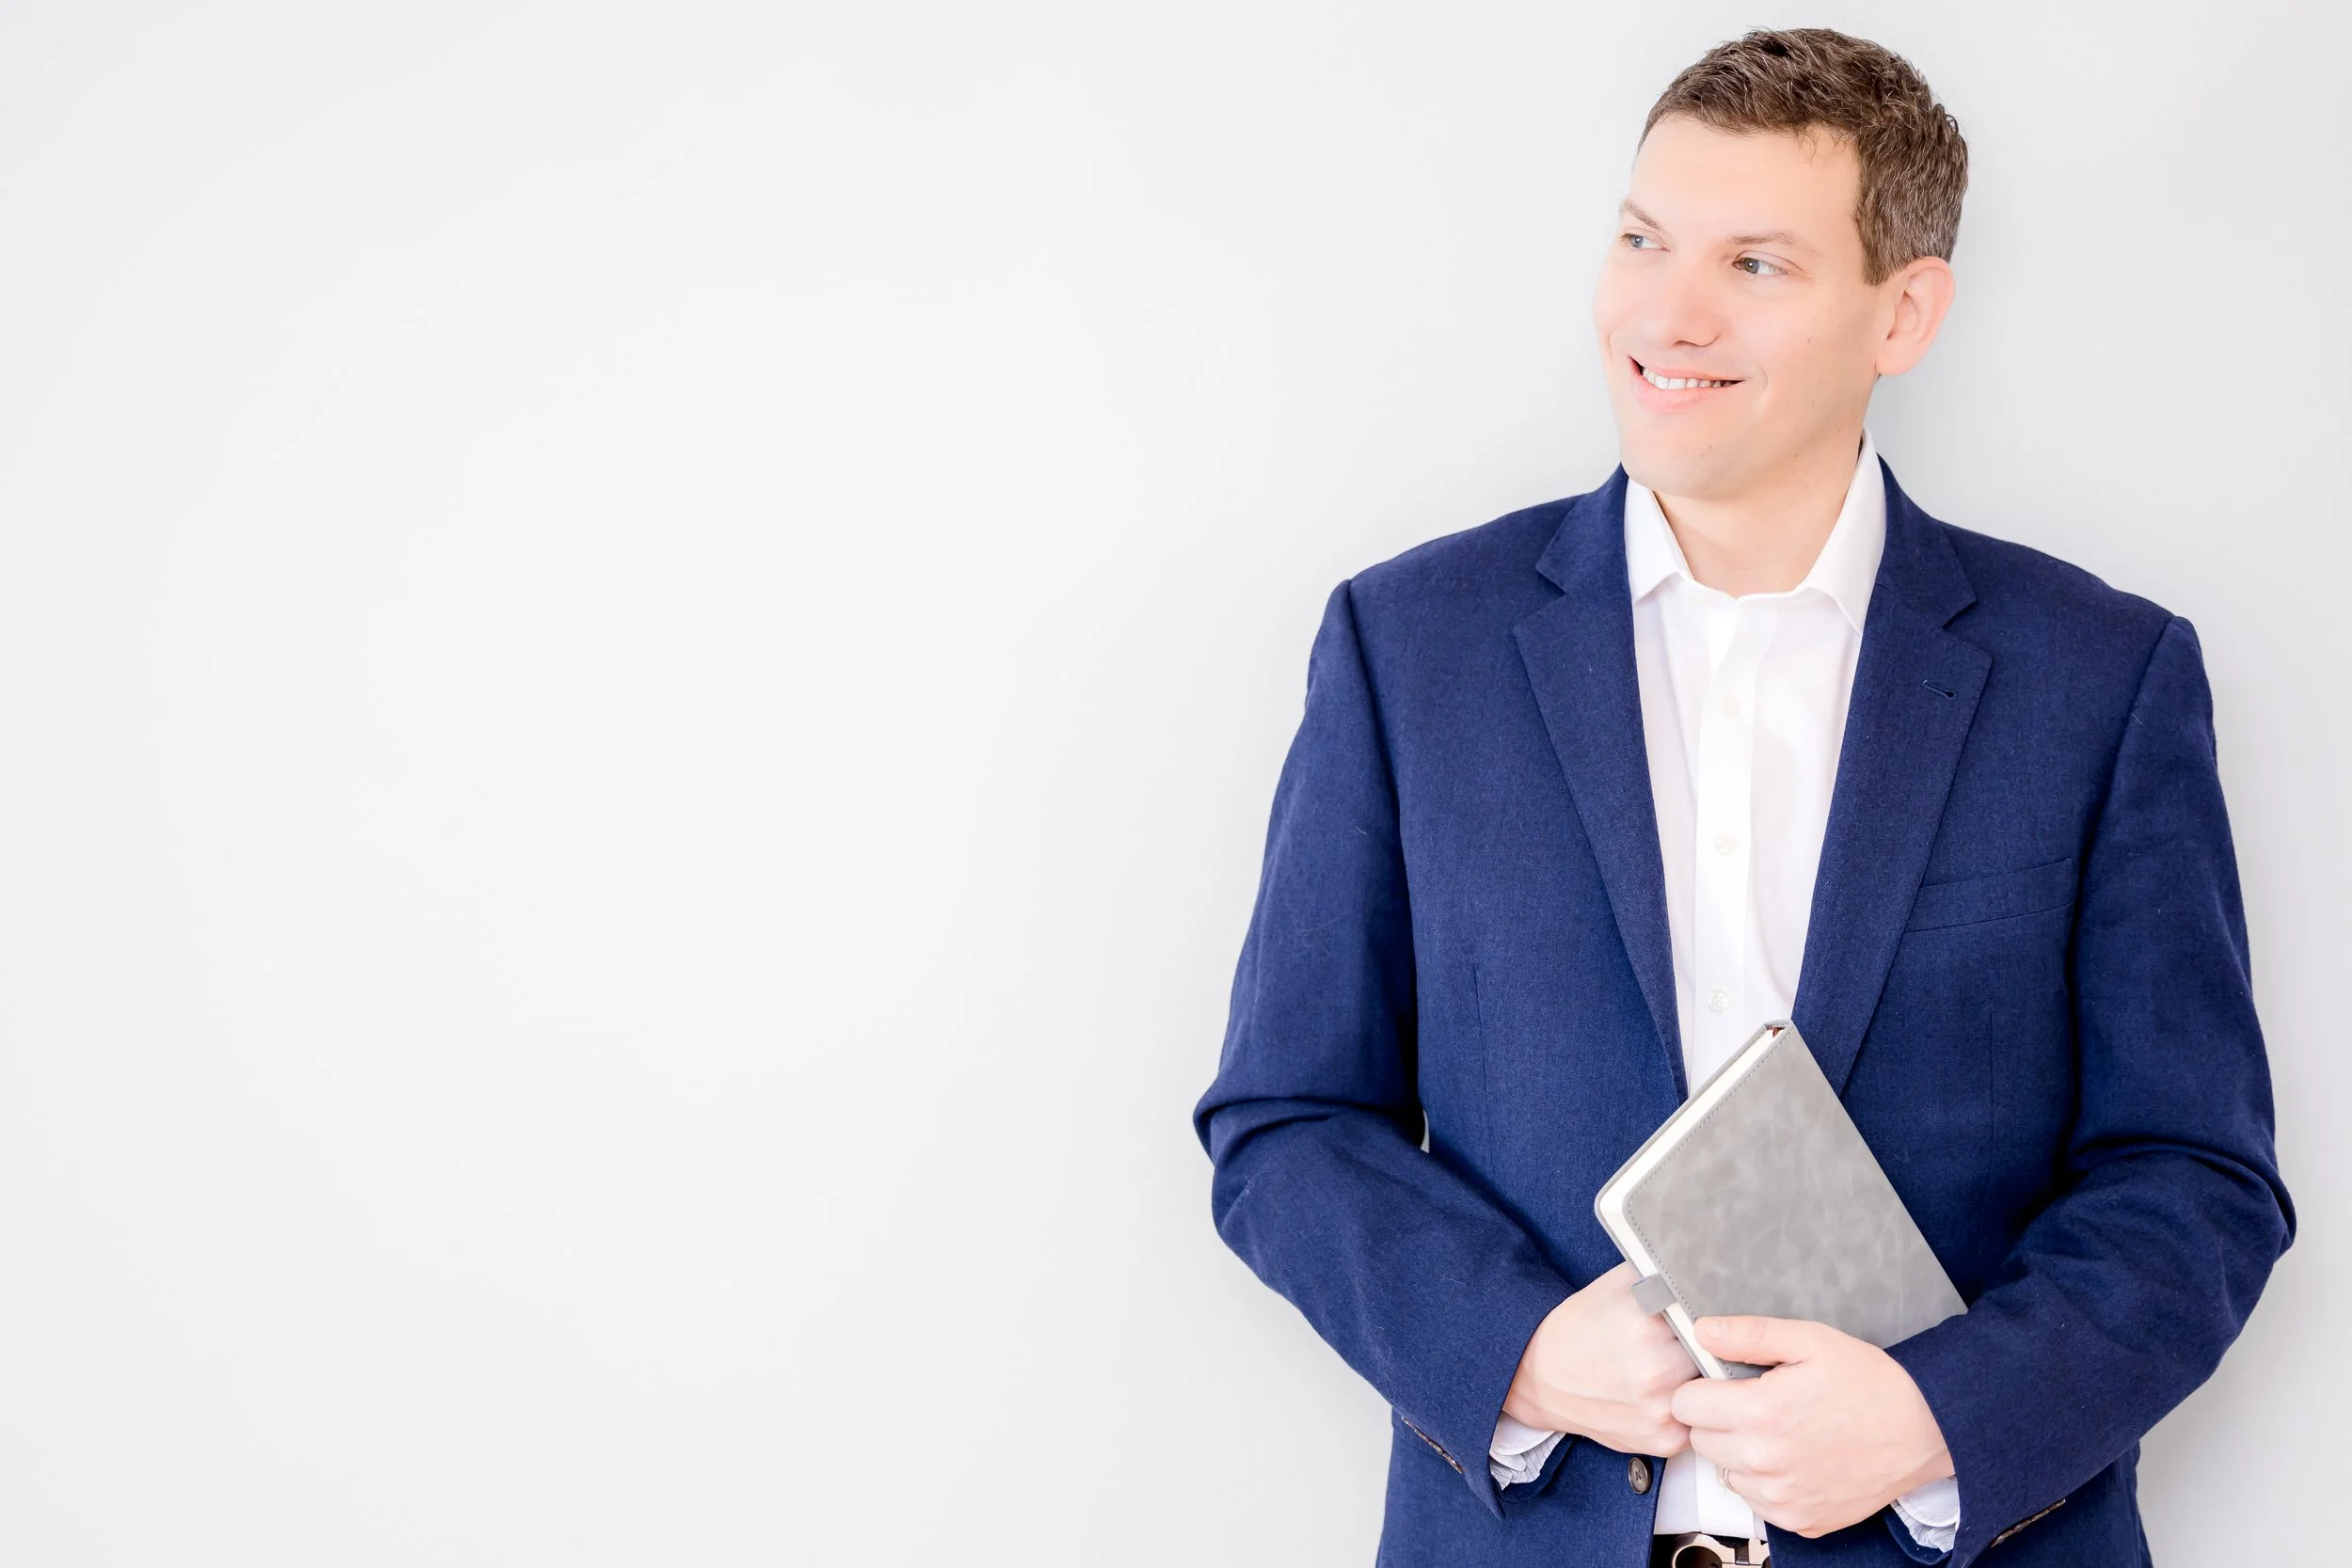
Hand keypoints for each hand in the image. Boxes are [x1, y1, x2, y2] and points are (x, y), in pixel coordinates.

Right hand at [1502, 1261, 1697, 1455]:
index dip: (1706, 1320)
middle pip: (1713, 1356)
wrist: (1541, 1376)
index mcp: (1646, 1326)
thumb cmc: (1580, 1329)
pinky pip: (1697, 1421)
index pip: (1707, 1320)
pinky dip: (1686, 1410)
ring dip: (1698, 1381)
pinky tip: (1661, 1396)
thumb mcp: (1616, 1285)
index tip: (1700, 1322)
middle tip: (1681, 1346)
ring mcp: (1661, 1411)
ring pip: (1708, 1390)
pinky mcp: (1663, 1441)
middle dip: (1703, 1350)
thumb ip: (1661, 1276)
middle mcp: (1656, 1372)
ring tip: (1669, 1370)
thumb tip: (1704, 1272)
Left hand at [1671, 1316, 1953, 1537]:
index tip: (1721, 1383)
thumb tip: (1702, 1331)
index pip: (1685, 1405)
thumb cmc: (1868, 1381)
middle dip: (1717, 1419)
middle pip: (1701, 1440)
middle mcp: (1765, 1463)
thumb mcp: (1808, 1341)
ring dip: (1740, 1453)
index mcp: (1760, 1413)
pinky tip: (1795, 1458)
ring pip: (1726, 1472)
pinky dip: (1766, 1481)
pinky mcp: (1799, 1519)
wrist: (1923, 1428)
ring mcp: (1782, 1497)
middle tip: (1755, 1404)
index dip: (1700, 1388)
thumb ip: (1748, 1334)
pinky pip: (1757, 1500)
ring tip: (1780, 1430)